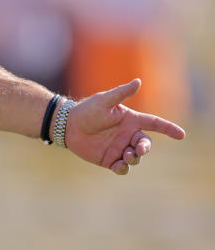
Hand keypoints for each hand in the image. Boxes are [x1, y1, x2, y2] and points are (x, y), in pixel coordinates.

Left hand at [65, 79, 185, 174]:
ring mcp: (119, 148)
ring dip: (135, 157)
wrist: (67, 125)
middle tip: (138, 149)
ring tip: (127, 155)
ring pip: (136, 157)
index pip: (155, 124)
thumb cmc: (86, 110)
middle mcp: (128, 135)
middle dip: (145, 148)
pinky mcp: (109, 159)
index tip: (181, 135)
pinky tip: (118, 165)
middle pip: (145, 144)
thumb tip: (138, 81)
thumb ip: (121, 93)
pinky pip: (121, 167)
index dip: (168, 129)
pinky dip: (123, 168)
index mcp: (131, 120)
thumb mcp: (104, 101)